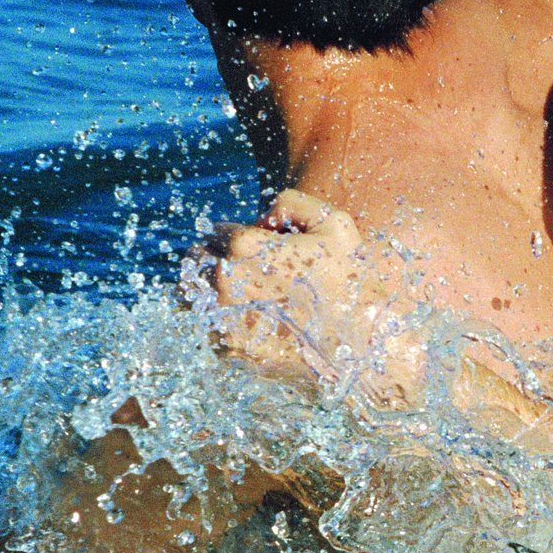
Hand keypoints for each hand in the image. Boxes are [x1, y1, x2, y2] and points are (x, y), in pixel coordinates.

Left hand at [193, 190, 376, 374]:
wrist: (359, 345)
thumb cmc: (350, 281)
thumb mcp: (334, 224)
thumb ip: (292, 204)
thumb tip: (263, 216)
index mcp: (246, 246)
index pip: (217, 232)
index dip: (237, 237)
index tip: (256, 248)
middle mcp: (226, 280)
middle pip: (196, 259)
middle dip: (216, 259)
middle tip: (243, 270)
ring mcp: (224, 317)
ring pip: (192, 293)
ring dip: (208, 288)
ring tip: (238, 294)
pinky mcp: (227, 348)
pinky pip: (206, 326)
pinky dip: (219, 321)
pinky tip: (248, 321)